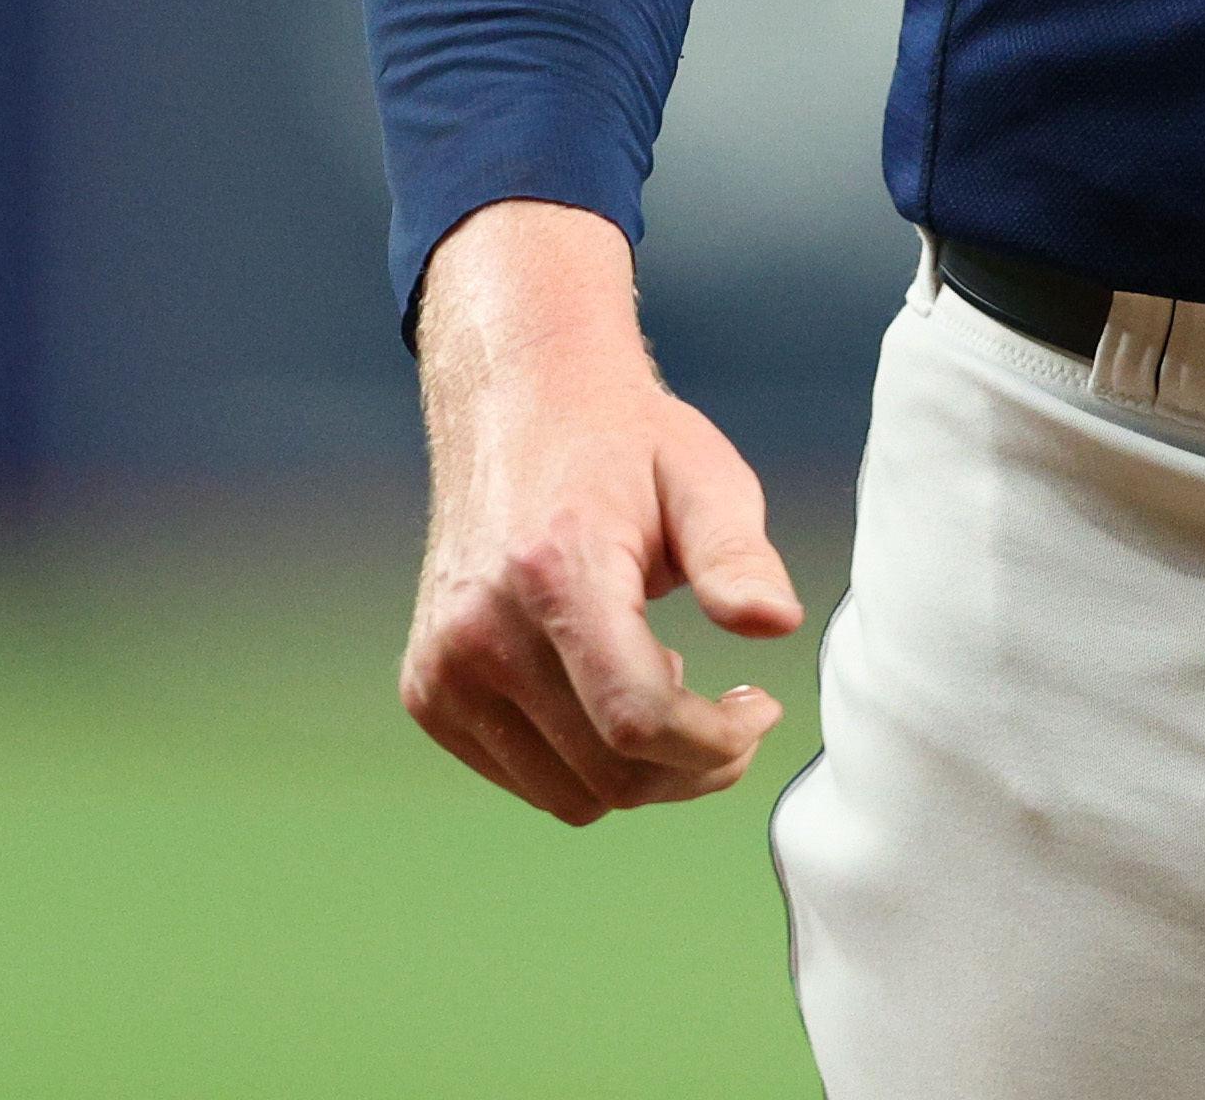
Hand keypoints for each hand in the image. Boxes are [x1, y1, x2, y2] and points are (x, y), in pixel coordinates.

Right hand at [397, 200, 804, 823]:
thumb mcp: (703, 479)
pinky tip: (606, 691)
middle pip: (611, 773)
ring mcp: (443, 669)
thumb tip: (776, 623)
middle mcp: (480, 629)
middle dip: (694, 766)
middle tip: (735, 718)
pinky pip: (528, 780)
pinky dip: (584, 763)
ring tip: (665, 689)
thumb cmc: (624, 445)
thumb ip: (738, 557)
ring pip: (572, 796)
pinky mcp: (428, 693)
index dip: (719, 743)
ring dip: (641, 772)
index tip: (762, 710)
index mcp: (553, 569)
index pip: (638, 718)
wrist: (514, 409)